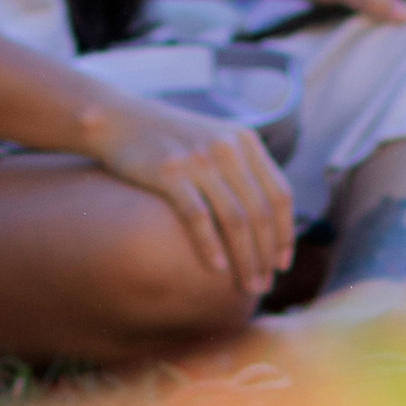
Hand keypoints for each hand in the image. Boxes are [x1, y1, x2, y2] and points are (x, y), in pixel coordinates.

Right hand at [86, 93, 296, 299]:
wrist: (120, 119)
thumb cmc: (171, 140)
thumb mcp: (215, 140)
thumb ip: (243, 168)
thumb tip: (269, 219)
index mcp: (245, 140)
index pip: (280, 195)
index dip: (286, 234)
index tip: (282, 264)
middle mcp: (228, 147)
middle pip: (260, 212)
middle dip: (266, 255)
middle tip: (264, 286)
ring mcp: (199, 159)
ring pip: (235, 219)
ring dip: (246, 259)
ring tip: (247, 285)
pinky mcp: (170, 171)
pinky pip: (198, 217)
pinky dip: (211, 246)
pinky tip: (217, 269)